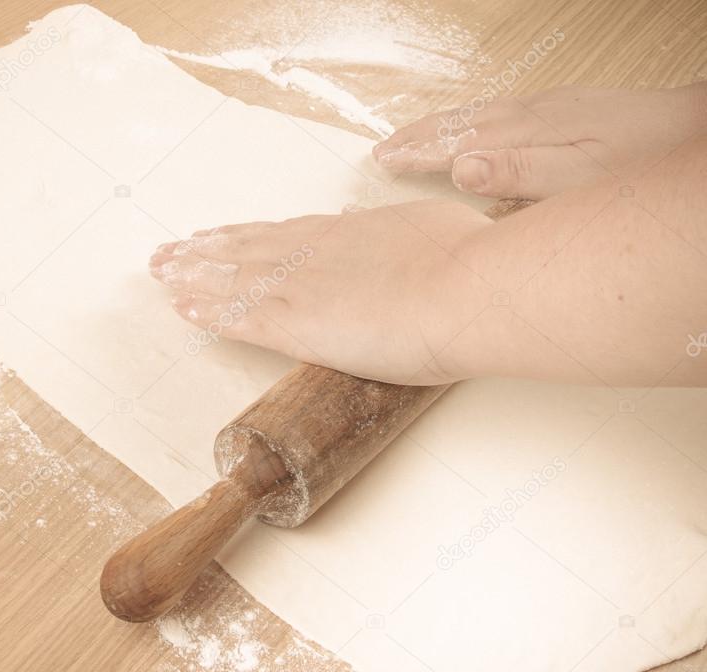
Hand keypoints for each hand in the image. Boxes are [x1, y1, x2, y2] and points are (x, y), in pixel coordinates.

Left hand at [148, 200, 494, 384]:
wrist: (467, 288)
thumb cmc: (465, 259)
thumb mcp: (428, 228)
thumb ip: (400, 236)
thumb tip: (393, 233)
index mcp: (344, 233)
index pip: (280, 233)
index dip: (244, 235)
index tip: (217, 234)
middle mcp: (311, 252)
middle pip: (243, 248)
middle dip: (203, 250)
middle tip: (169, 250)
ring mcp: (299, 285)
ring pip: (230, 277)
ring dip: (191, 275)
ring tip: (161, 271)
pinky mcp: (294, 325)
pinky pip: (236, 316)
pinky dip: (206, 311)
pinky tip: (180, 308)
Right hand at [372, 83, 705, 199]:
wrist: (688, 127)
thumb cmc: (638, 162)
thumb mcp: (577, 179)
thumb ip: (517, 174)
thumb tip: (459, 167)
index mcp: (527, 134)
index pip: (455, 143)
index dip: (417, 154)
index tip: (384, 162)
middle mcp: (530, 114)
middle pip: (458, 123)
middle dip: (416, 136)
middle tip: (381, 149)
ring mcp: (544, 106)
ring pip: (474, 114)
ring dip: (436, 125)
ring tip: (408, 136)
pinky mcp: (559, 107)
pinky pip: (494, 111)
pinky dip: (464, 119)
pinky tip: (464, 126)